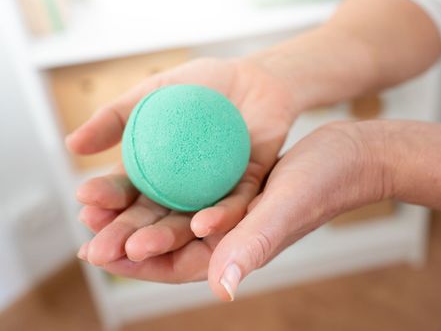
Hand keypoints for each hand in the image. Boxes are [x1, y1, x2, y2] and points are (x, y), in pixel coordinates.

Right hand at [69, 58, 296, 277]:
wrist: (251, 76)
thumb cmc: (199, 85)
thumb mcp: (152, 93)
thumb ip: (116, 117)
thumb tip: (72, 145)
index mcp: (156, 173)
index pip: (125, 193)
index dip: (105, 202)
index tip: (84, 208)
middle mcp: (182, 191)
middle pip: (152, 218)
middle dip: (125, 236)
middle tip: (102, 251)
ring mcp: (214, 194)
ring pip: (189, 222)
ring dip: (165, 238)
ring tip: (140, 249)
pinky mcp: (248, 190)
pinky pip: (235, 206)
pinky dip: (220, 216)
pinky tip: (201, 225)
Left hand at [76, 120, 387, 300]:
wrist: (351, 155)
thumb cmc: (327, 182)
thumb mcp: (287, 207)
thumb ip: (255, 244)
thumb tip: (223, 288)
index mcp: (240, 249)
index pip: (179, 266)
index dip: (136, 264)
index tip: (97, 252)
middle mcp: (231, 234)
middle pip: (169, 244)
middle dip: (125, 238)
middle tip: (86, 224)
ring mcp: (233, 212)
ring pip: (175, 217)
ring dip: (138, 211)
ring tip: (102, 199)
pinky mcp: (234, 187)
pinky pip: (191, 191)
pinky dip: (164, 186)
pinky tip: (143, 172)